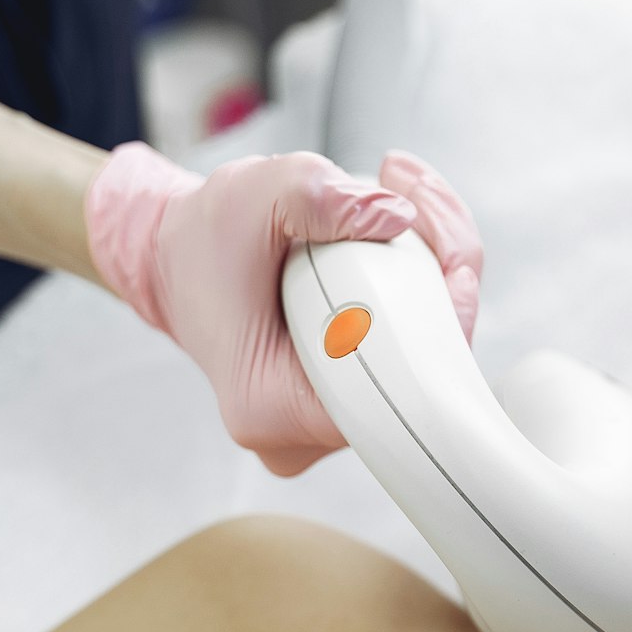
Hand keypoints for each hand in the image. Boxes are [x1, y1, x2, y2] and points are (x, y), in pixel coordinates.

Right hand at [85, 142, 483, 476]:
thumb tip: (395, 217)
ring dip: (434, 281)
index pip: (397, 393)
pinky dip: (419, 297)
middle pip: (421, 375)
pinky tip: (408, 233)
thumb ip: (316, 197)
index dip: (443, 329)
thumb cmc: (206, 238)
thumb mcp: (252, 195)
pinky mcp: (345, 403)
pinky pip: (407, 357)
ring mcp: (326, 427)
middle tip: (417, 197)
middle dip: (442, 279)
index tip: (455, 264)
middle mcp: (302, 436)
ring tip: (406, 198)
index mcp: (271, 406)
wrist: (177, 259)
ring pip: (421, 363)